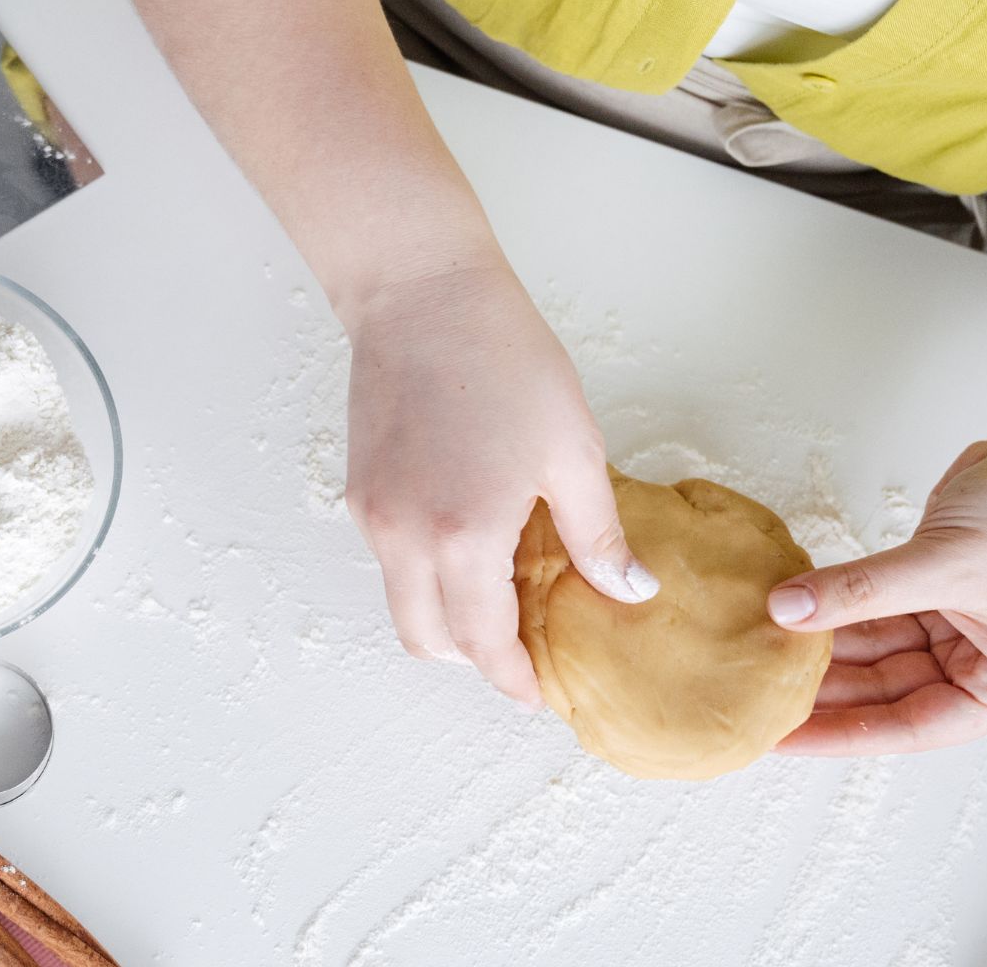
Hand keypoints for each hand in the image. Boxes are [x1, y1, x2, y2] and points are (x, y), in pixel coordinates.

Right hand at [340, 253, 656, 706]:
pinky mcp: (360, 491)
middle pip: (429, 642)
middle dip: (475, 659)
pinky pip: (390, 561)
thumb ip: (597, 534)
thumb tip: (627, 590)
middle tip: (525, 648)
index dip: (513, 678)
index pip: (484, 644)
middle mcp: (405, 538)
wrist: (421, 294)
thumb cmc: (501, 357)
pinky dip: (426, 574)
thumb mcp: (572, 449)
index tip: (539, 692)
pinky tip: (470, 540)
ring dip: (447, 616)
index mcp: (464, 536)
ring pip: (403, 603)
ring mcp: (373, 516)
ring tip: (503, 587)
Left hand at [769, 431, 986, 754]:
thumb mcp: (944, 562)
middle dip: (824, 692)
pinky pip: (875, 612)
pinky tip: (789, 615)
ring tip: (760, 658)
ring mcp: (961, 628)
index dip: (842, 732)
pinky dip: (836, 610)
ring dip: (822, 649)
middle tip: (758, 699)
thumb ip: (859, 591)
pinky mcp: (937, 591)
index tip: (783, 740)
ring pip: (876, 652)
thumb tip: (785, 611)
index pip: (910, 726)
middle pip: (888, 693)